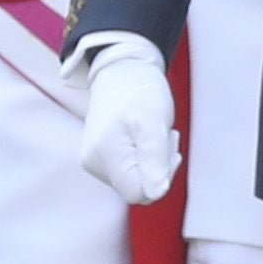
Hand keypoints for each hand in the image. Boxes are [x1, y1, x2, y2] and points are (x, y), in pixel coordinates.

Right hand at [75, 34, 179, 202]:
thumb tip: (156, 193)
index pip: (140, 193)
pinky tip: (144, 135)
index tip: (168, 146)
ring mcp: (94, 160)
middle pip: (137, 188)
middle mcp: (94, 163)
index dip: (161, 176)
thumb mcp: (153, 122)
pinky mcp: (99, 156)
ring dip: (153, 160)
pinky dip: (143, 156)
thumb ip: (154, 158)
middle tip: (164, 135)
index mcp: (105, 157)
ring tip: (153, 132)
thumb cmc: (140, 92)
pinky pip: (129, 169)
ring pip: (135, 179)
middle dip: (158, 166)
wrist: (122, 70)